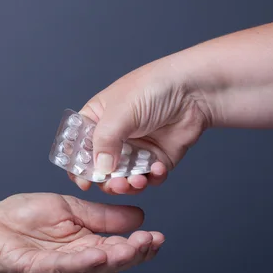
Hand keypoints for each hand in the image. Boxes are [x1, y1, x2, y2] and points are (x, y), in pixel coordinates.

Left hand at [0, 193, 163, 272]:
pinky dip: (79, 264)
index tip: (157, 237)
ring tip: (131, 248)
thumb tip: (140, 217)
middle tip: (150, 242)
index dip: (139, 247)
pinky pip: (58, 269)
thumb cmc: (24, 216)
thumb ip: (102, 216)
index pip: (117, 253)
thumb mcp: (71, 209)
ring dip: (111, 261)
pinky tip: (96, 254)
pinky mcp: (31, 272)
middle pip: (108, 266)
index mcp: (85, 250)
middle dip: (131, 255)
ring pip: (88, 271)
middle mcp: (73, 267)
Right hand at [68, 55, 211, 194]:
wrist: (194, 92)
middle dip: (106, 181)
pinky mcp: (155, 159)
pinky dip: (152, 178)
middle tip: (115, 183)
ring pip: (123, 178)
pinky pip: (149, 178)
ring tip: (136, 181)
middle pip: (100, 169)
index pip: (78, 147)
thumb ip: (105, 141)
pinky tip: (158, 168)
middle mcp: (114, 137)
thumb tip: (100, 169)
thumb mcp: (120, 112)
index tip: (83, 181)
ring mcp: (134, 149)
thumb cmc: (154, 88)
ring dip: (128, 184)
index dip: (77, 166)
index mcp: (97, 120)